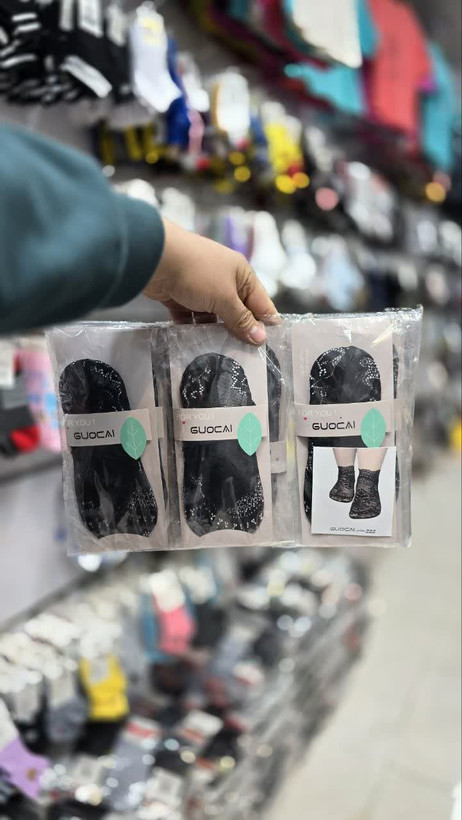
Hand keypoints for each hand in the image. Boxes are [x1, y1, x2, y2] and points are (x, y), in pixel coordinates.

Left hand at [144, 218, 278, 344]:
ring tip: (222, 356)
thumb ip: (241, 319)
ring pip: (213, 317)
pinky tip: (197, 347)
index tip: (269, 347)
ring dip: (216, 333)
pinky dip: (194, 330)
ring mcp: (201, 289)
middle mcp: (223, 280)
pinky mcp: (181, 297)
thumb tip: (261, 338)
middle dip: (240, 332)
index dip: (266, 324)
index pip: (261, 303)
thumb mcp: (225, 298)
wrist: (155, 259)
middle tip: (246, 358)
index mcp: (241, 274)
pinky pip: (192, 318)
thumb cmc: (197, 272)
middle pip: (237, 311)